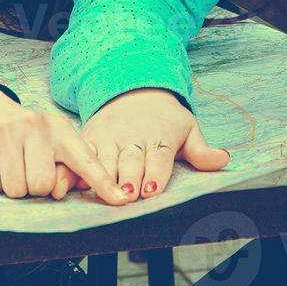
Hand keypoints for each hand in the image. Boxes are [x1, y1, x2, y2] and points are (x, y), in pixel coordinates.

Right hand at [0, 80, 128, 203]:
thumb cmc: (24, 133)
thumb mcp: (50, 139)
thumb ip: (67, 164)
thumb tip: (69, 192)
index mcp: (59, 129)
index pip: (85, 160)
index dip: (103, 182)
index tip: (122, 199)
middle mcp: (36, 127)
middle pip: (43, 186)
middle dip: (33, 188)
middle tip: (27, 170)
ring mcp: (7, 132)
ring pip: (16, 190)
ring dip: (12, 187)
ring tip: (10, 165)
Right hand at [74, 88, 229, 202]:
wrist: (134, 89)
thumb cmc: (165, 117)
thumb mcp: (188, 128)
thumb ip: (201, 150)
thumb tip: (223, 159)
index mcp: (159, 137)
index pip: (158, 158)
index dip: (154, 174)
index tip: (150, 191)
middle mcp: (132, 138)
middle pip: (130, 162)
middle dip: (128, 179)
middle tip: (126, 196)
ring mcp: (109, 139)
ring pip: (104, 161)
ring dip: (101, 178)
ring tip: (100, 193)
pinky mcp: (89, 139)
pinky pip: (78, 156)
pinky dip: (69, 171)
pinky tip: (63, 184)